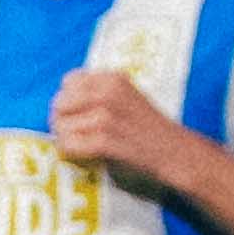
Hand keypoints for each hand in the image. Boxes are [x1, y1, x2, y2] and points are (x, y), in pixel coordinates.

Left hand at [49, 65, 183, 192]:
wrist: (174, 153)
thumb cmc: (146, 128)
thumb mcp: (126, 97)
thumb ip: (97, 92)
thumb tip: (60, 100)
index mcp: (113, 79)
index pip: (68, 82)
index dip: (70, 99)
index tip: (80, 113)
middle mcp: (107, 93)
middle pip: (59, 104)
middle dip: (63, 120)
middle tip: (79, 133)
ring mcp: (105, 117)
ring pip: (60, 126)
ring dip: (67, 139)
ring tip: (85, 145)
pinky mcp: (104, 141)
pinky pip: (68, 145)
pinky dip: (72, 153)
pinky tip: (87, 155)